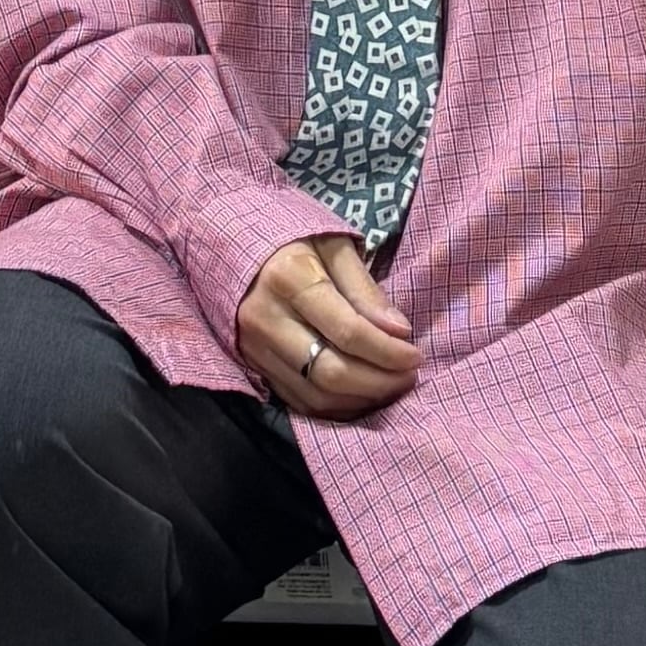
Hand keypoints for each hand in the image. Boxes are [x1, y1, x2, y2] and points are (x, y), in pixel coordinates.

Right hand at [238, 234, 422, 418]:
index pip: (348, 331)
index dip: (388, 351)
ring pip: (314, 394)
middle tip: (409, 377)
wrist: (230, 243)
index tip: (415, 355)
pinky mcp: (250, 365)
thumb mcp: (335, 245)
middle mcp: (265, 318)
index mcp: (288, 278)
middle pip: (330, 372)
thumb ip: (365, 289)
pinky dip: (334, 407)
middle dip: (379, 382)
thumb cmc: (293, 239)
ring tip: (390, 386)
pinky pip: (297, 401)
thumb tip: (400, 332)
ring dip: (360, 399)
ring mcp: (253, 347)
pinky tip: (360, 395)